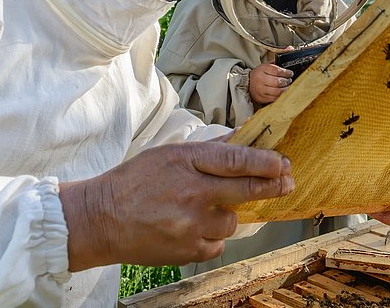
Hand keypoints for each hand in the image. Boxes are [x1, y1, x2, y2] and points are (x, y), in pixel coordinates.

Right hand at [59, 141, 293, 270]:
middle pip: (245, 189)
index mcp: (185, 162)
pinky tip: (191, 228)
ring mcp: (191, 225)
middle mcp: (192, 192)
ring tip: (201, 210)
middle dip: (272, 185)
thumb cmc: (134, 182)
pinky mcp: (189, 251)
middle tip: (287, 182)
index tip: (283, 162)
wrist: (101, 220)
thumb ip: (207, 151)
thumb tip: (240, 139)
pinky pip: (218, 244)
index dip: (264, 161)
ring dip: (226, 215)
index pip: (235, 160)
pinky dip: (211, 237)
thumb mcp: (168, 154)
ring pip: (232, 221)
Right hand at [249, 63, 293, 104]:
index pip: (277, 71)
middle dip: (287, 82)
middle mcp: (260, 80)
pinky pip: (275, 99)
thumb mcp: (265, 66)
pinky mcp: (261, 98)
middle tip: (289, 81)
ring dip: (285, 90)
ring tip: (287, 87)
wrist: (248, 83)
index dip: (286, 73)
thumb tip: (287, 66)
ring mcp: (260, 90)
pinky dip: (281, 96)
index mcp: (262, 70)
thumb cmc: (259, 74)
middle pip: (278, 82)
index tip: (290, 73)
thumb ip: (275, 65)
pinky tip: (282, 93)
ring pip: (278, 92)